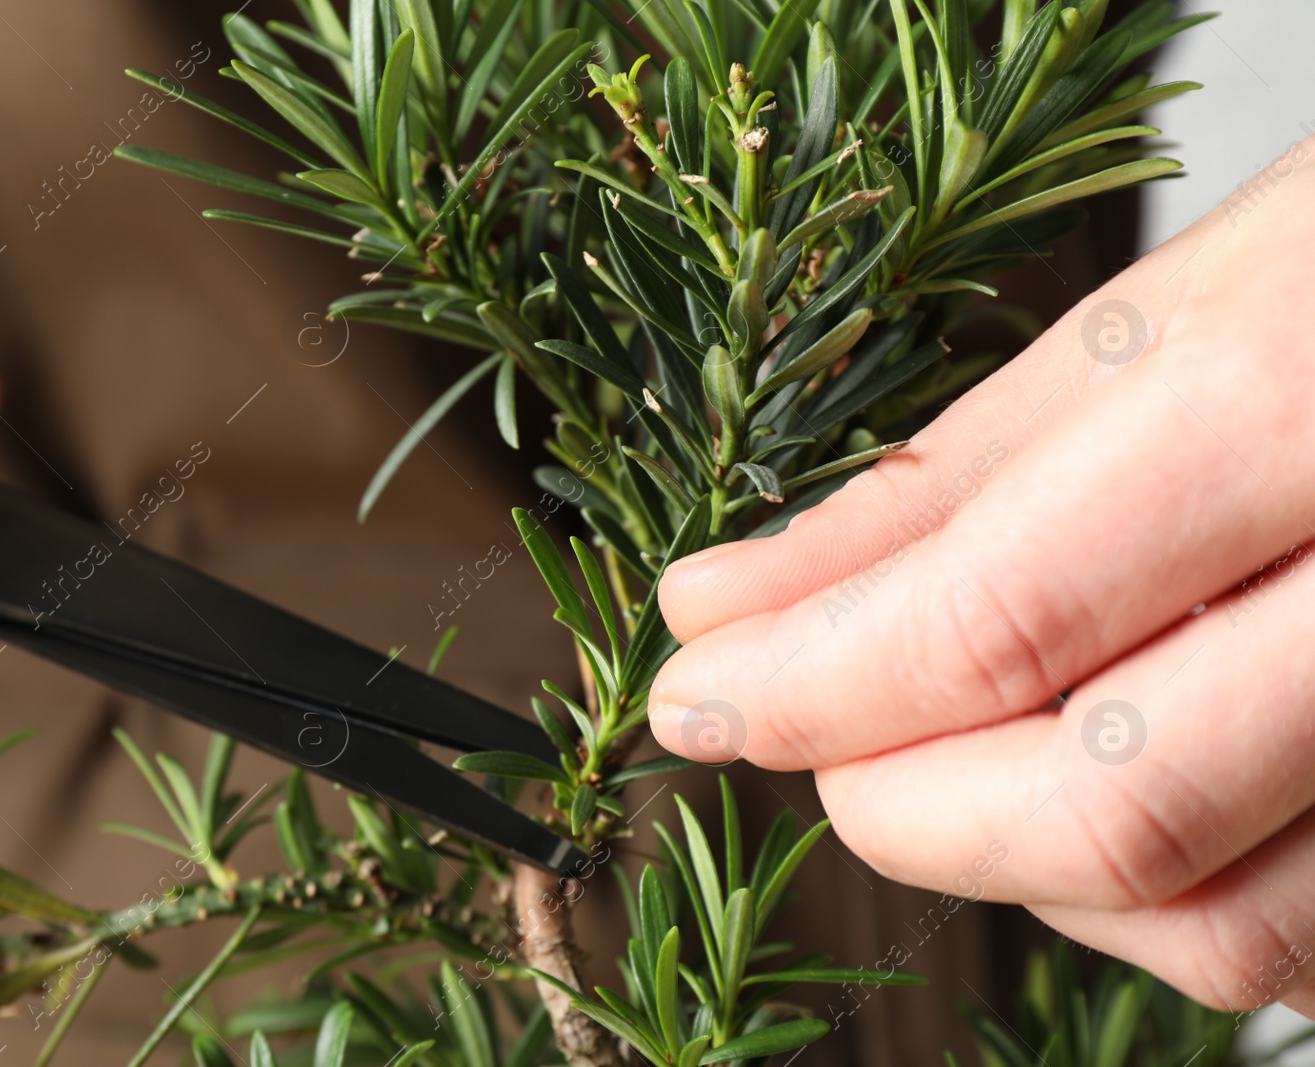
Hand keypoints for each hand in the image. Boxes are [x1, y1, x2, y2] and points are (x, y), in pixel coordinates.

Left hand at [648, 138, 1314, 1013]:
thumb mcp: (1152, 322)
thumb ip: (940, 486)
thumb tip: (735, 606)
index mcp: (1307, 406)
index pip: (1003, 621)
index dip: (810, 683)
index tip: (694, 688)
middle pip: (1110, 810)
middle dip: (893, 799)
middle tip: (788, 727)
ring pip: (1219, 925)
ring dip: (1010, 868)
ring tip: (920, 757)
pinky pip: (1299, 932)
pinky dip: (1141, 896)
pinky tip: (1073, 787)